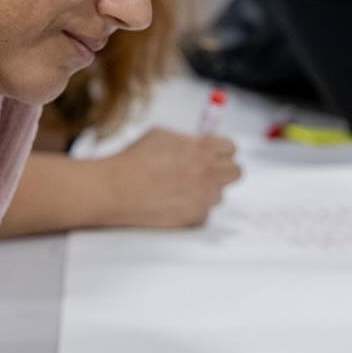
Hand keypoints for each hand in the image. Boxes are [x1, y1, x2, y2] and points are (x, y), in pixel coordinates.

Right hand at [99, 128, 241, 229]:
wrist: (115, 189)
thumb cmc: (134, 160)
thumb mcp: (162, 136)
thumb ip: (188, 140)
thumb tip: (202, 144)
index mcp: (201, 147)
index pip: (232, 148)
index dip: (222, 151)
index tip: (213, 155)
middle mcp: (207, 171)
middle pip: (236, 172)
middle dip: (223, 171)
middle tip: (206, 173)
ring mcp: (203, 195)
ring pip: (219, 194)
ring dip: (206, 191)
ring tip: (181, 190)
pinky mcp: (195, 216)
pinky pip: (204, 212)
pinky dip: (193, 208)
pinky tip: (173, 203)